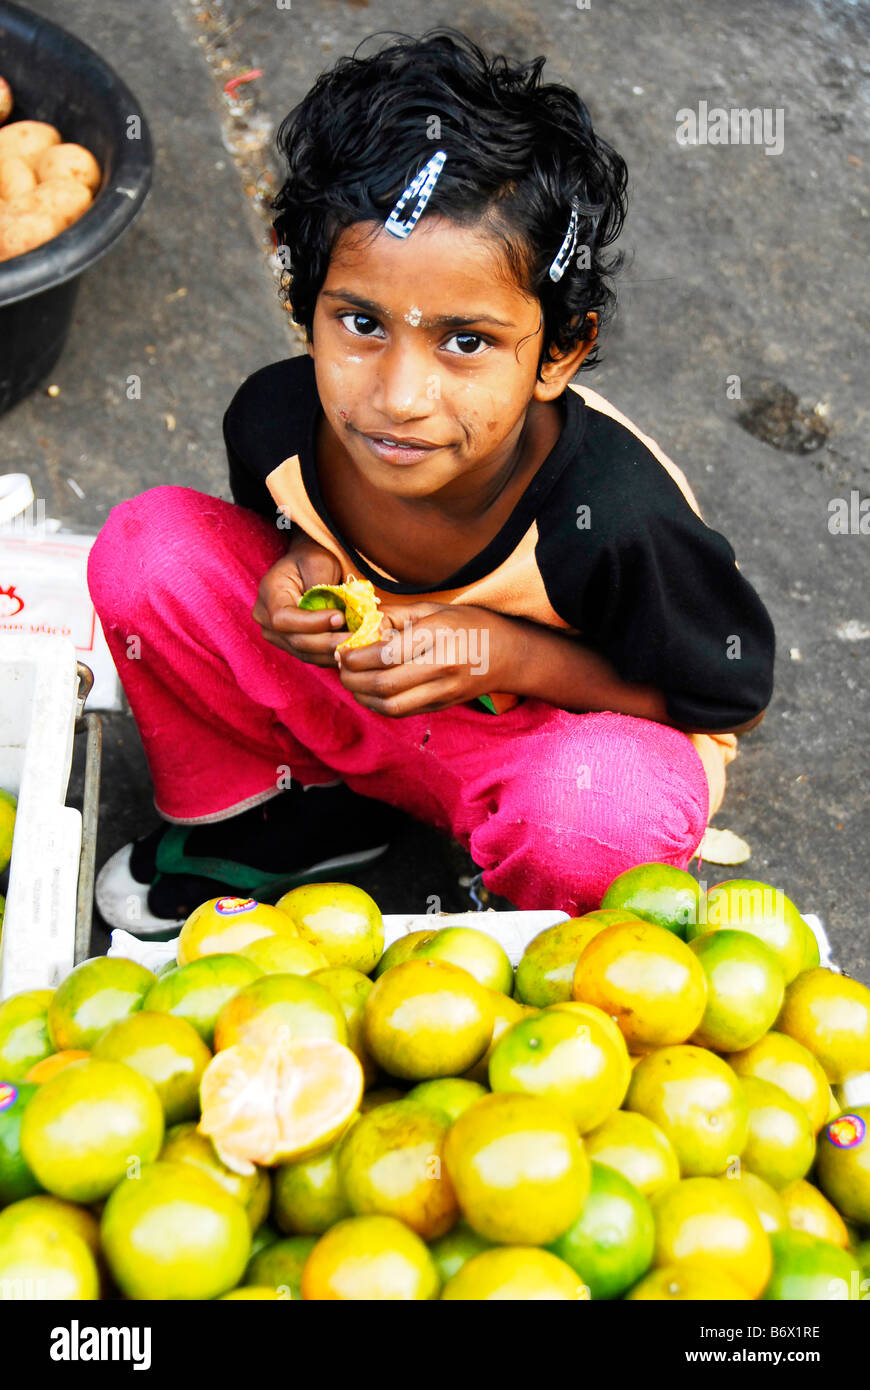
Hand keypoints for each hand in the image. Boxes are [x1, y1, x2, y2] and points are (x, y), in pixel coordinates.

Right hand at [251, 532, 346, 666]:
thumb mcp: (318, 561)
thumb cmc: (312, 559)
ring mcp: (278, 637)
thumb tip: (332, 612)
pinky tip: (353, 649)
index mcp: (268, 595)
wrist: (307, 567)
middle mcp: (266, 620)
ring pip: (306, 654)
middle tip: (357, 637)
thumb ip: (321, 584)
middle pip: (296, 641)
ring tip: (359, 644)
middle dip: (328, 642)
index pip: (284, 619)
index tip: (339, 617)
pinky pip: (313, 657)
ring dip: (333, 652)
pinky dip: (333, 655)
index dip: (312, 623)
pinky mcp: (293, 646)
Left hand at [336, 601, 522, 715]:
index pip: (386, 654)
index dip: (356, 656)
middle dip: (352, 679)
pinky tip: (369, 692)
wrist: (510, 655)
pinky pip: (403, 711)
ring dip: (362, 696)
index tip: (343, 650)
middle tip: (341, 667)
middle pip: (384, 684)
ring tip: (351, 681)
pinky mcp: (442, 706)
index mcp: (438, 636)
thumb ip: (396, 615)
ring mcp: (444, 691)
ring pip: (391, 705)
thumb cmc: (470, 625)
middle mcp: (441, 667)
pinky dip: (379, 705)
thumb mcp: (435, 610)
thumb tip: (361, 623)